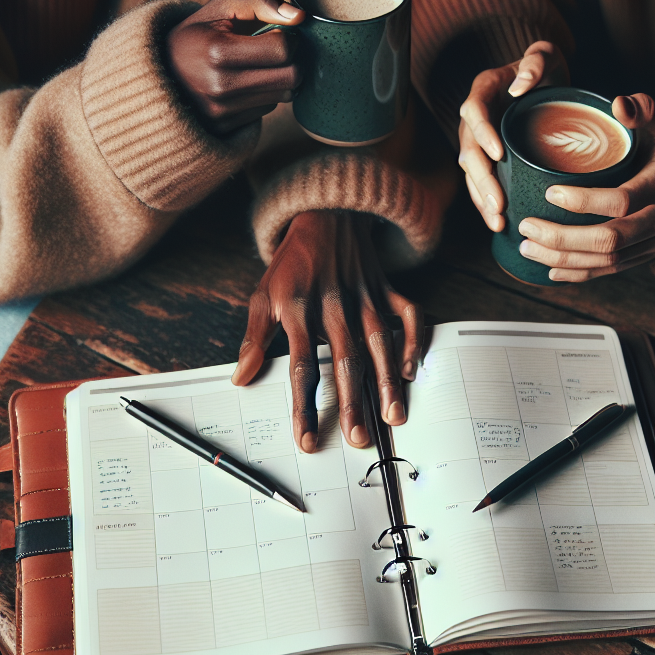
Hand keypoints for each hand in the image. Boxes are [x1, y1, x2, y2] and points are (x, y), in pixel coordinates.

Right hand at [166, 0, 303, 135]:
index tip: (278, 33)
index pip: (283, 49)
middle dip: (292, 60)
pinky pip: (268, 109)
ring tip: (258, 65)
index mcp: (218, 52)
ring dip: (280, 78)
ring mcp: (222, 110)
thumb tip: (300, 17)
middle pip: (291, 77)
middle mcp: (220, 86)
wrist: (160, 73)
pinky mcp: (226, 126)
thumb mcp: (221, 6)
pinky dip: (264, 94)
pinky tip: (246, 82)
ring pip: (284, 95)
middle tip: (277, 50)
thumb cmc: (197, 34)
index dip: (290, 37)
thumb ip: (261, 1)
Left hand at [233, 211, 421, 451]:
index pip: (301, 366)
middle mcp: (334, 304)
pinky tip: (412, 370)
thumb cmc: (291, 263)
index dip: (304, 406)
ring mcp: (364, 295)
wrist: (325, 213)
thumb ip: (254, 339)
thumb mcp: (262, 294)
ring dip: (387, 380)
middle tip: (359, 439)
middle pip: (344, 359)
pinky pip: (408, 315)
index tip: (307, 440)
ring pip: (379, 342)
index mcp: (299, 309)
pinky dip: (414, 339)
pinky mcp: (386, 288)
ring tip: (393, 416)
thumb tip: (240, 379)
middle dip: (353, 401)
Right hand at [458, 41, 569, 231]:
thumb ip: (534, 63)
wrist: (545, 81)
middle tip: (497, 203)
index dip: (482, 133)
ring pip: (470, 171)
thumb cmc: (545, 67)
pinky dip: (485, 202)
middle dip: (481, 179)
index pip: (473, 111)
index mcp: (484, 90)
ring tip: (496, 220)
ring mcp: (478, 138)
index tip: (498, 154)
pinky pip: (479, 181)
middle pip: (468, 149)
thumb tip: (519, 87)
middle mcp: (474, 116)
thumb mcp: (544, 56)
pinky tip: (497, 222)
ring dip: (480, 197)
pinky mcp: (487, 156)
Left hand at [518, 94, 654, 279]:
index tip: (548, 192)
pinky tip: (552, 270)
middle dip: (562, 238)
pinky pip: (614, 271)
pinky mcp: (649, 255)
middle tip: (526, 226)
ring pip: (608, 262)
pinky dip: (581, 274)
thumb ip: (644, 108)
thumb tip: (618, 104)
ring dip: (564, 259)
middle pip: (609, 240)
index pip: (622, 201)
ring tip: (527, 247)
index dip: (583, 201)